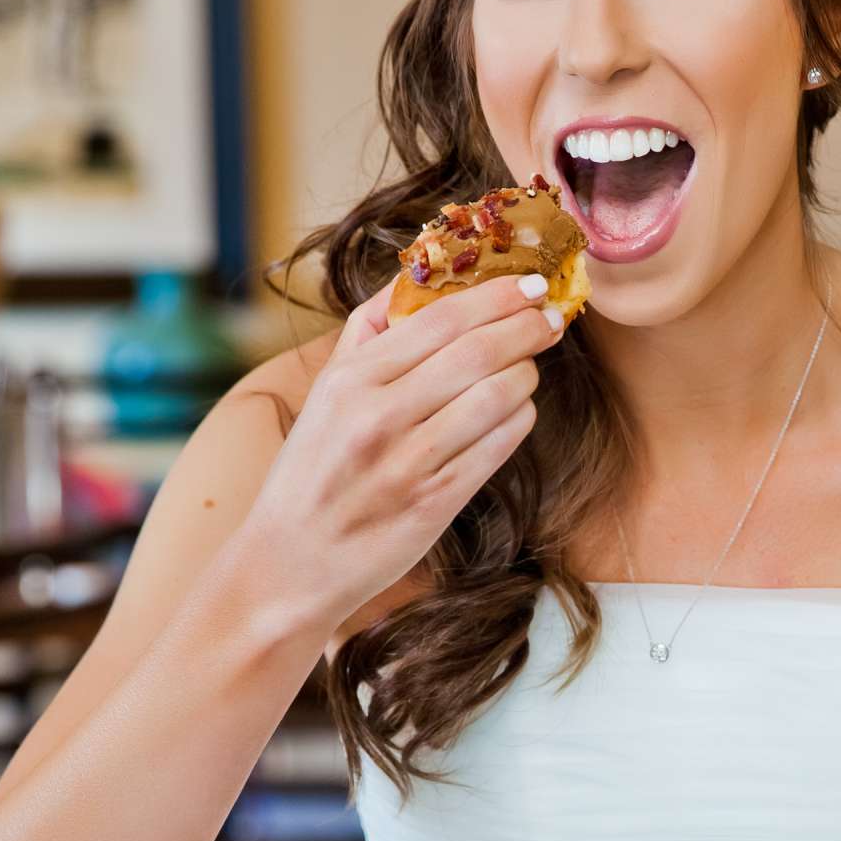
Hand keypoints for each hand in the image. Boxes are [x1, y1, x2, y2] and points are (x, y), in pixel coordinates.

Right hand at [246, 268, 564, 632]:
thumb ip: (369, 332)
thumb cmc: (313, 470)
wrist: (290, 562)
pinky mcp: (434, 504)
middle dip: (526, 326)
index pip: (439, 318)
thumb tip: (416, 277)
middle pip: (476, 352)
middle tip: (550, 316)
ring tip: (530, 367)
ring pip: (497, 397)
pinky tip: (518, 410)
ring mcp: (408, 463)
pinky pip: (497, 447)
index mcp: (349, 380)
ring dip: (526, 374)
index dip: (496, 295)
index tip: (530, 283)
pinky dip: (518, 421)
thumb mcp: (325, 391)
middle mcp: (377, 417)